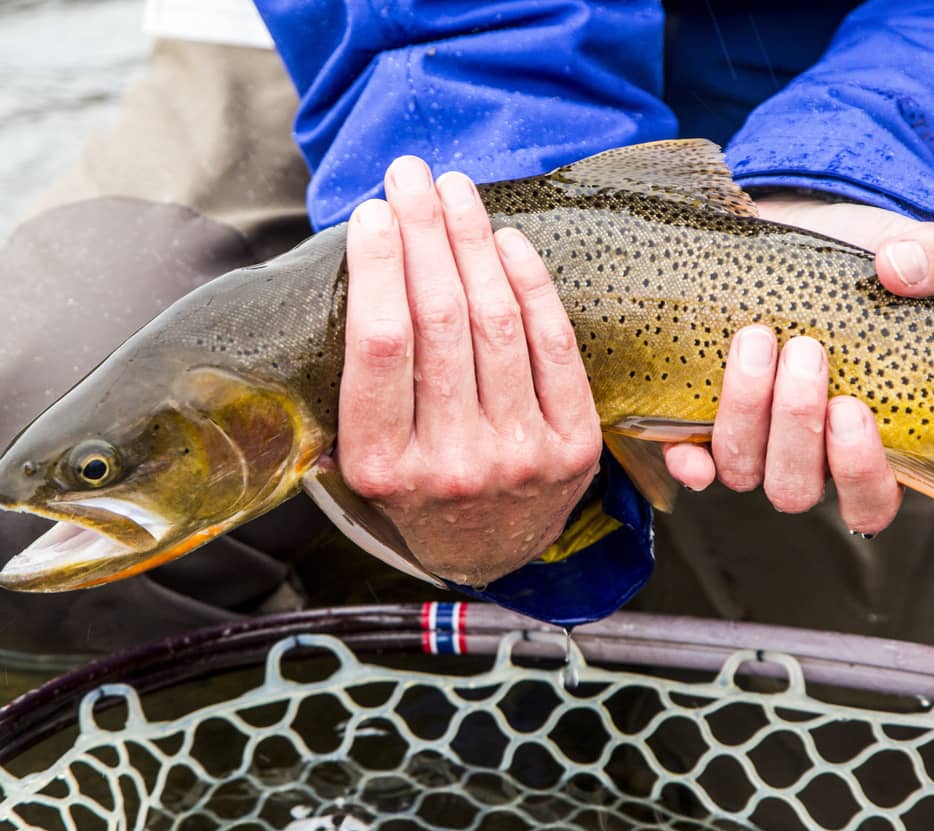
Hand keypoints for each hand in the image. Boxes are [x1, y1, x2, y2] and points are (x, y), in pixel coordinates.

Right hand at [338, 157, 602, 586]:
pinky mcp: (572, 450)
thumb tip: (367, 256)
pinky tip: (507, 240)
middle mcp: (451, 465)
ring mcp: (517, 458)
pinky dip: (531, 285)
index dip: (379, 267)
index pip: (380, 344)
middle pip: (440, 321)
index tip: (372, 212)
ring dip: (474, 242)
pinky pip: (553, 347)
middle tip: (410, 175)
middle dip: (424, 232)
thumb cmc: (415, 482)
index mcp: (381, 466)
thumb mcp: (365, 452)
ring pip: (497, 323)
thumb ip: (361, 378)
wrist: (487, 552)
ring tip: (456, 191)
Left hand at [663, 194, 933, 534]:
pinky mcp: (696, 421)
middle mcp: (806, 457)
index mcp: (867, 441)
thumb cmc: (859, 267)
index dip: (861, 474)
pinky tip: (684, 441)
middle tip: (805, 352)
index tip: (851, 409)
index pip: (871, 501)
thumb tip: (902, 270)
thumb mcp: (909, 253)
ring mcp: (751, 445)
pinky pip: (685, 462)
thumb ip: (933, 259)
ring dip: (747, 412)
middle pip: (796, 486)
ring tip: (757, 339)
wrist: (789, 240)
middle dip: (798, 423)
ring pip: (742, 470)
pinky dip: (685, 459)